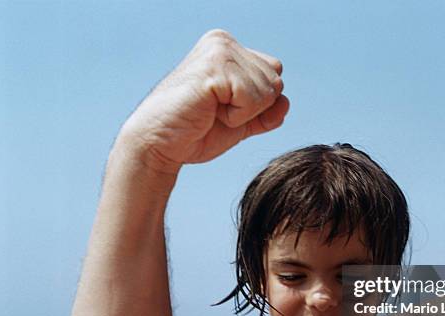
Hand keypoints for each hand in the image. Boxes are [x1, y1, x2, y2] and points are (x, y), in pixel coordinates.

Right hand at [118, 29, 288, 171]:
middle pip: (275, 81)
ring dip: (244, 114)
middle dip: (253, 109)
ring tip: (212, 112)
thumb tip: (285, 102)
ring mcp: (219, 51)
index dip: (257, 104)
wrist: (159, 144)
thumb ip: (265, 111)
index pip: (274, 74)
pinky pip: (253, 98)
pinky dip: (237, 116)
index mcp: (228, 48)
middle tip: (216, 113)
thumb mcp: (240, 121)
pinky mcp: (215, 68)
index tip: (224, 110)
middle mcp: (224, 42)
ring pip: (268, 90)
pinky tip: (210, 112)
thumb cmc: (194, 132)